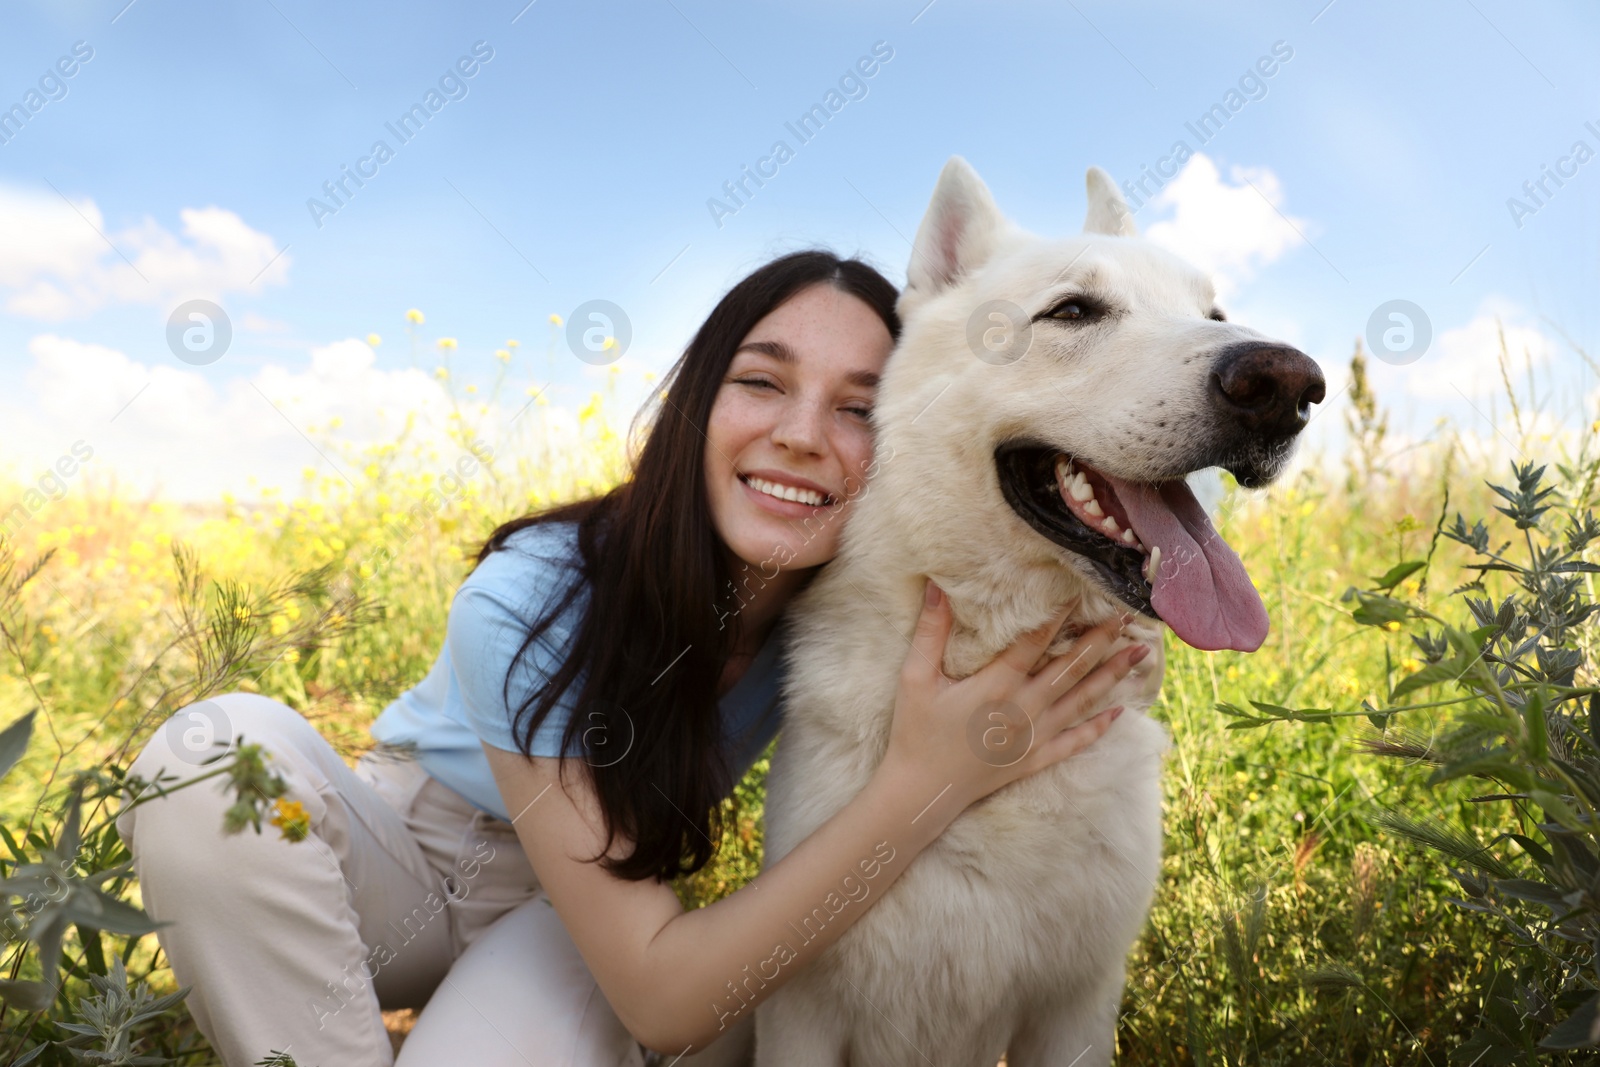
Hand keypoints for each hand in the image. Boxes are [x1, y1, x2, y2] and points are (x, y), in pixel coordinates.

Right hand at [879, 578, 1149, 811]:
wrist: (923, 791)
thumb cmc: (916, 732)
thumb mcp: (916, 678)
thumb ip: (930, 632)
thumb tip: (935, 587)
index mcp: (997, 685)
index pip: (1035, 642)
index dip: (1059, 615)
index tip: (1081, 592)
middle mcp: (1024, 709)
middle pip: (1071, 668)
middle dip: (1101, 640)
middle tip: (1128, 616)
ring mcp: (1034, 737)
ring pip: (1083, 700)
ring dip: (1112, 676)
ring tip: (1139, 655)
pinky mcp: (1035, 759)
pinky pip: (1076, 741)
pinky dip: (1099, 727)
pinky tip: (1120, 713)